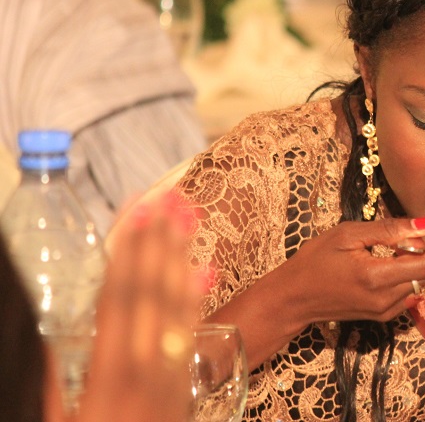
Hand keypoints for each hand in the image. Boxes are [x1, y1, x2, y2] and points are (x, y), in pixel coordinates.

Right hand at [74, 193, 204, 421]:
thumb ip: (57, 379)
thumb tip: (55, 328)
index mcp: (108, 380)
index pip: (121, 301)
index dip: (129, 252)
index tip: (137, 211)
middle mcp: (145, 374)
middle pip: (154, 297)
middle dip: (160, 242)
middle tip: (170, 196)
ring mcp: (171, 383)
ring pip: (179, 311)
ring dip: (183, 258)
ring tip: (189, 216)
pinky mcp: (185, 392)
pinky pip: (194, 339)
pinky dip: (199, 300)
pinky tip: (205, 269)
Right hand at [288, 216, 424, 327]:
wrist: (293, 297)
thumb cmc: (316, 260)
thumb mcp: (349, 234)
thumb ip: (390, 229)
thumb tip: (424, 224)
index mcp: (377, 277)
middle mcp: (386, 300)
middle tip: (422, 230)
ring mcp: (386, 312)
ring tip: (407, 245)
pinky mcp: (384, 316)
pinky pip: (413, 294)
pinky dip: (415, 275)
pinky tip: (397, 260)